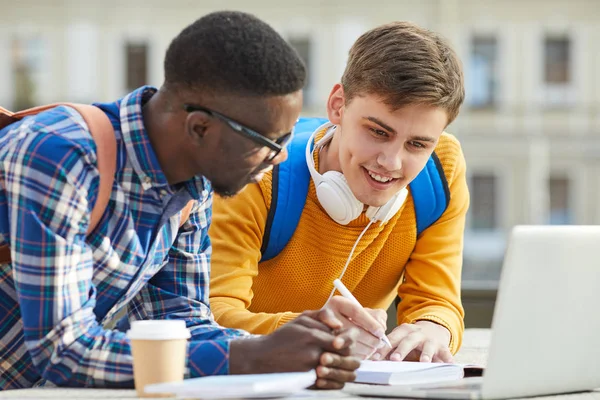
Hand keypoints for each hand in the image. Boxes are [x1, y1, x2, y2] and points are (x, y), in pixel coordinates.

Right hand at [229, 311, 360, 389]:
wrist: (262, 358)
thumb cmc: (283, 337)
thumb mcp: (301, 319)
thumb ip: (322, 316)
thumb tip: (339, 325)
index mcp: (313, 335)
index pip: (343, 340)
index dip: (347, 341)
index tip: (344, 341)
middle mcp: (313, 352)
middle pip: (344, 356)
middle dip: (348, 354)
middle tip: (347, 354)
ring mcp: (311, 369)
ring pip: (340, 371)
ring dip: (345, 368)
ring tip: (344, 366)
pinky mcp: (308, 381)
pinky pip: (331, 384)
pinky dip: (336, 381)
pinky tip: (334, 376)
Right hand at [323, 296, 387, 358]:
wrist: (326, 329)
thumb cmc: (350, 320)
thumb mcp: (363, 312)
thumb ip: (377, 316)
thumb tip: (381, 328)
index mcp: (338, 303)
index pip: (356, 312)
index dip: (371, 323)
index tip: (381, 332)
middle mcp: (327, 314)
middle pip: (351, 329)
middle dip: (369, 339)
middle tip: (378, 344)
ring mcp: (321, 329)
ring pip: (347, 343)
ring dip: (364, 349)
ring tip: (372, 349)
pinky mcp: (322, 344)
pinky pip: (342, 353)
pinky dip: (355, 356)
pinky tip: (362, 354)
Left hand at [370, 321, 452, 362]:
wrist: (434, 327)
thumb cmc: (412, 337)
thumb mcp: (401, 338)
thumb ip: (390, 348)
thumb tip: (374, 359)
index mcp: (404, 331)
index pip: (392, 339)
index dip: (383, 348)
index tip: (375, 358)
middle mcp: (417, 334)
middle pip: (408, 341)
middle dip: (401, 350)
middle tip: (394, 359)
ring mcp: (430, 339)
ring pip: (428, 347)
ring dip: (426, 354)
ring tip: (424, 362)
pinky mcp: (442, 346)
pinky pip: (445, 352)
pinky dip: (448, 358)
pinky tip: (449, 364)